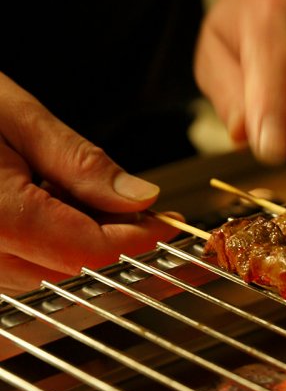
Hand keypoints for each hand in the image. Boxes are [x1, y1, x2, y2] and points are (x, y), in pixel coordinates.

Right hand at [0, 73, 180, 294]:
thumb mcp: (14, 115)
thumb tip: (140, 200)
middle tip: (126, 198)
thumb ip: (80, 164)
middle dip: (111, 239)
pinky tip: (33, 202)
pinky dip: (41, 243)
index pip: (89, 252)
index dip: (137, 240)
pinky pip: (14, 269)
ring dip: (74, 241)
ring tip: (57, 186)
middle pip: (72, 270)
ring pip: (46, 275)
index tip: (165, 219)